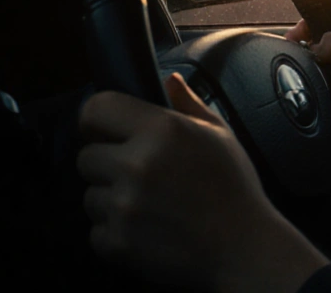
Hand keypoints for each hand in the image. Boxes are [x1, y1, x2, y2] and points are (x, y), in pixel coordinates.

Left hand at [77, 74, 327, 292]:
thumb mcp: (221, 136)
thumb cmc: (235, 191)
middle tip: (142, 177)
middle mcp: (137, 163)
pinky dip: (116, 233)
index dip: (97, 120)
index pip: (96, 108)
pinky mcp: (117, 241)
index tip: (107, 131)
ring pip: (90, 196)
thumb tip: (168, 80)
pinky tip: (150, 229)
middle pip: (86, 157)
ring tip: (151, 206)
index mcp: (162, 129)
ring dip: (112, 201)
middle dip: (107, 166)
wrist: (244, 249)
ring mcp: (125, 205)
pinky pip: (96, 231)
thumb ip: (188, 104)